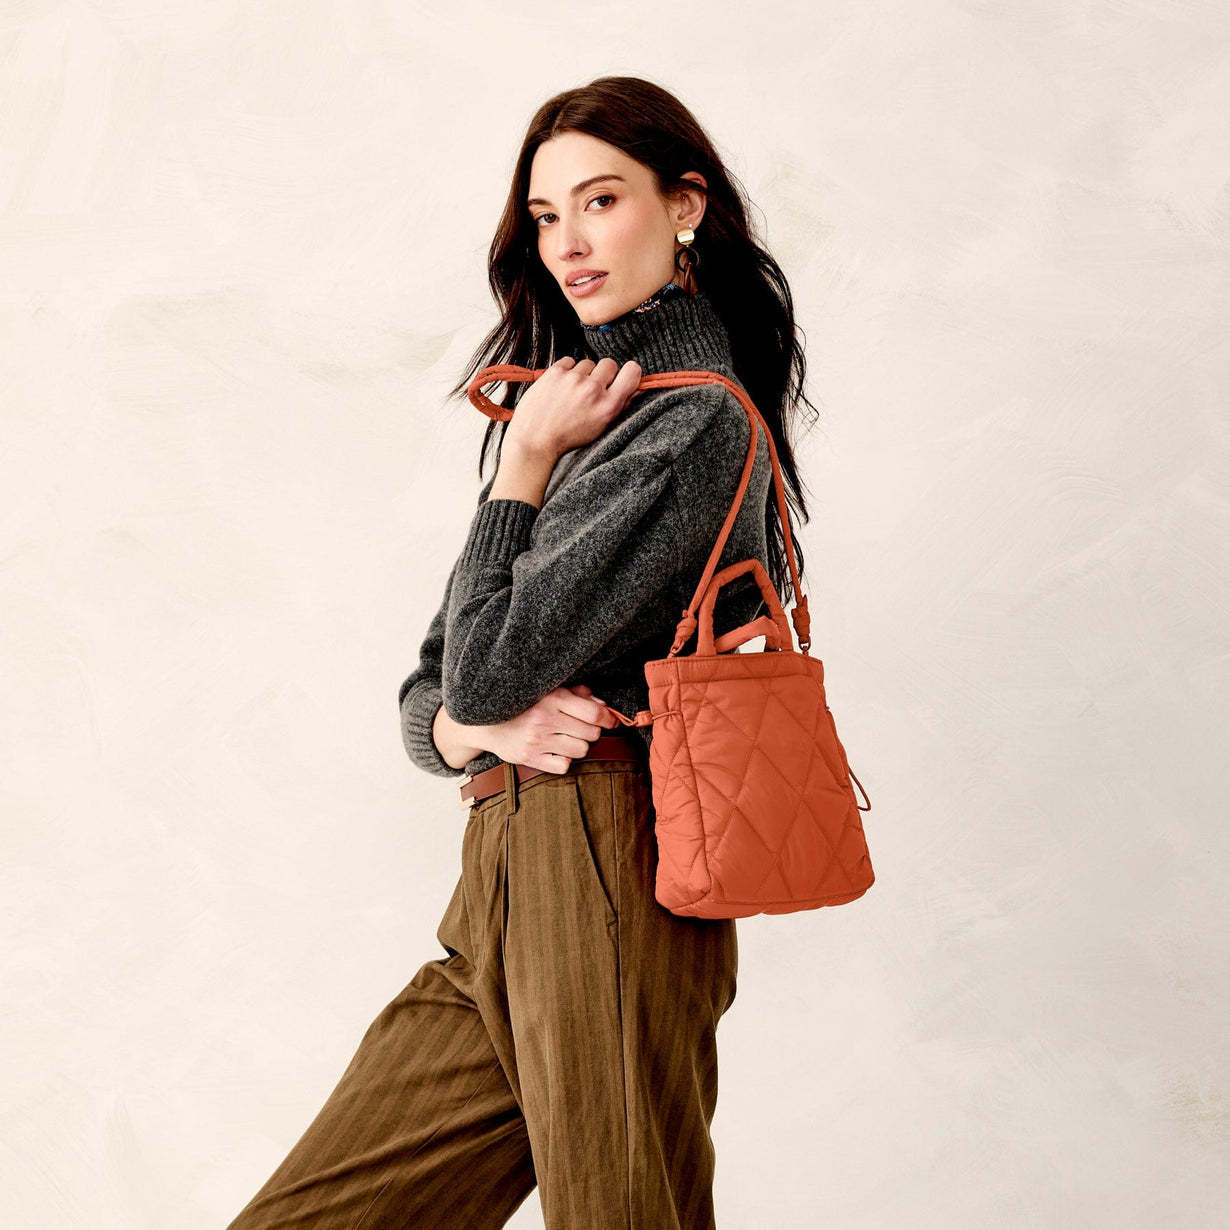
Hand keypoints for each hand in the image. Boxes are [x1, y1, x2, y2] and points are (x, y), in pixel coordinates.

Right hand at [480, 683, 618, 774]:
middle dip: (592, 731)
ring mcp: (537, 740)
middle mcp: (545, 719)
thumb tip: (602, 705)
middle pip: (591, 733)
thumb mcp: (549, 691)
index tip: (610, 720)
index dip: (608, 718)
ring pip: (581, 750)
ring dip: (580, 746)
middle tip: (583, 728)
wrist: (487, 722)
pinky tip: (557, 751)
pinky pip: (564, 766)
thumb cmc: (524, 705)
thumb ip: (576, 695)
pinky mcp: (530, 758)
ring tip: (569, 739)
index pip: (593, 713)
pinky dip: (565, 760)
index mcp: (552, 699)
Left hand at [505, 357, 642, 461]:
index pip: (633, 371)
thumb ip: (621, 405)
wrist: (534, 440)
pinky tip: (560, 388)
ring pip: (587, 363)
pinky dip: (566, 371)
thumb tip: (638, 386)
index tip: (621, 378)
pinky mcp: (555, 372)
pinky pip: (569, 361)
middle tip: (590, 390)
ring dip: (582, 374)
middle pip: (609, 364)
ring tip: (571, 393)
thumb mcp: (601, 427)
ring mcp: (573, 379)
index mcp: (608, 406)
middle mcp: (592, 390)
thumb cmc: (568, 437)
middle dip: (602, 374)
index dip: (629, 372)